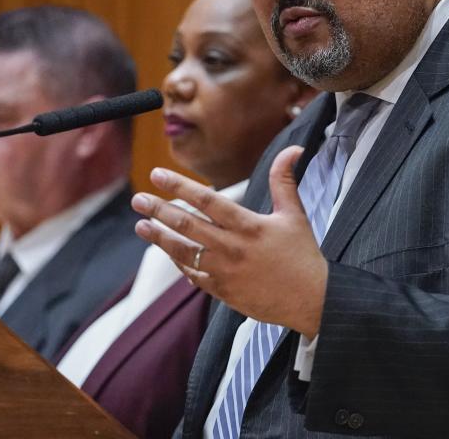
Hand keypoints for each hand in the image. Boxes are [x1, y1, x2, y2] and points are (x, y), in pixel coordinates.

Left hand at [132, 146, 327, 337]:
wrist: (311, 300)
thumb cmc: (302, 255)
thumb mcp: (294, 214)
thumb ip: (284, 180)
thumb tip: (293, 149)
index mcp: (249, 225)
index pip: (206, 200)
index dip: (179, 186)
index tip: (156, 175)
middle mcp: (232, 247)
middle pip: (187, 224)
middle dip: (158, 210)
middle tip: (137, 199)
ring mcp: (224, 271)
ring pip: (183, 251)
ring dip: (159, 237)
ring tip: (141, 226)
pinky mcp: (222, 291)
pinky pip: (192, 274)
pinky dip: (178, 261)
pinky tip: (167, 250)